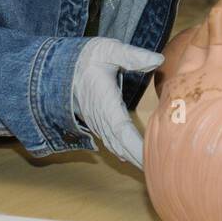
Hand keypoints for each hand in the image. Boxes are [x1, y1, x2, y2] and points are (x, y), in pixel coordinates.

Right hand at [71, 37, 164, 168]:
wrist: (61, 64)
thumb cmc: (87, 56)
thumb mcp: (109, 49)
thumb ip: (132, 55)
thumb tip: (158, 60)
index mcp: (104, 102)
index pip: (122, 130)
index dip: (136, 145)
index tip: (152, 157)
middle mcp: (99, 117)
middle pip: (121, 144)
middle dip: (139, 159)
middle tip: (161, 171)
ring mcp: (97, 122)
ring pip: (116, 145)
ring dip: (132, 158)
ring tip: (152, 170)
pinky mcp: (97, 122)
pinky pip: (111, 141)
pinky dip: (123, 151)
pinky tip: (132, 159)